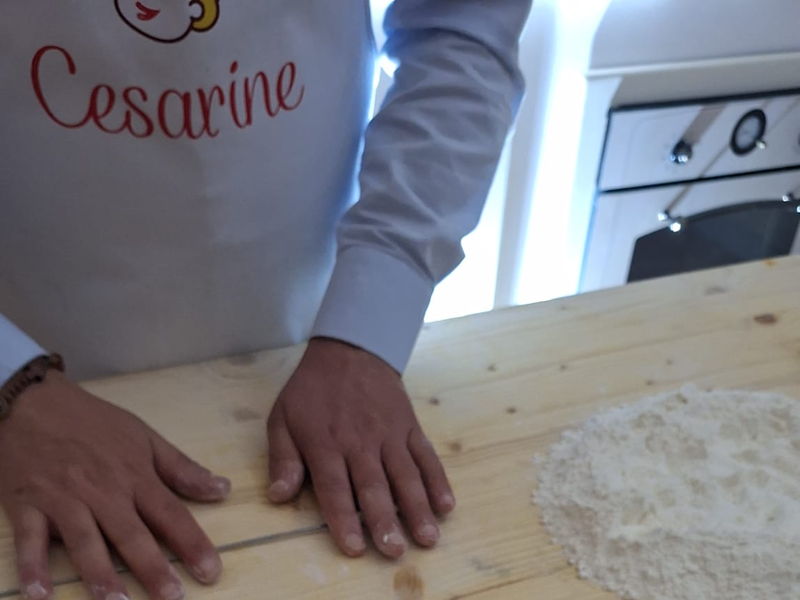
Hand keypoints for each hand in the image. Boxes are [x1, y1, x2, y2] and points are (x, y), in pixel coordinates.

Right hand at [0, 370, 230, 599]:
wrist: (34, 401)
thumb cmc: (94, 421)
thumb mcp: (145, 436)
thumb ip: (182, 468)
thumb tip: (223, 490)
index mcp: (134, 475)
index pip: (169, 513)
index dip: (191, 543)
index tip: (210, 571)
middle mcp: (102, 490)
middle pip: (130, 534)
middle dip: (152, 568)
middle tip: (172, 598)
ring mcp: (63, 498)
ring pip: (84, 540)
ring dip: (99, 574)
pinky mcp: (27, 505)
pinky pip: (29, 540)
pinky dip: (32, 567)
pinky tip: (40, 596)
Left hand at [266, 337, 454, 558]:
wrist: (350, 350)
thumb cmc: (312, 391)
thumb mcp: (282, 418)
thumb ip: (282, 458)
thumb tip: (278, 496)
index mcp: (325, 444)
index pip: (335, 488)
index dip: (343, 519)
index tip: (353, 548)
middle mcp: (360, 442)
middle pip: (374, 487)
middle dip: (385, 522)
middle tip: (395, 551)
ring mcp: (389, 435)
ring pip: (405, 476)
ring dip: (417, 508)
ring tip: (428, 538)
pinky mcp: (410, 427)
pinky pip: (426, 456)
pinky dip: (438, 480)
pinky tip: (446, 505)